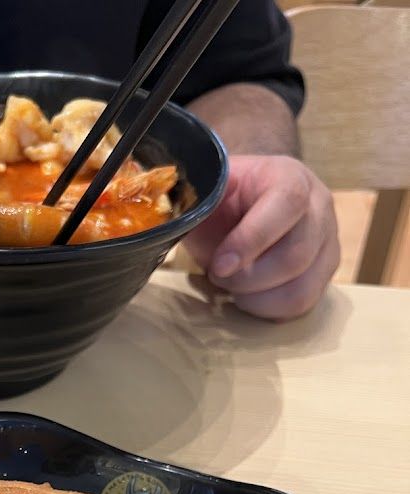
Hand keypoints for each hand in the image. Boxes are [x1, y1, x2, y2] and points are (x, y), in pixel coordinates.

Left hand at [184, 154, 339, 319]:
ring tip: (234, 287)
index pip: (286, 205)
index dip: (250, 240)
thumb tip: (171, 222)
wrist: (248, 203)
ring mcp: (327, 244)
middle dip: (247, 279)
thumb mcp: (209, 192)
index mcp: (290, 177)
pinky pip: (302, 305)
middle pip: (296, 257)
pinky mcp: (324, 275)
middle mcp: (319, 208)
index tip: (219, 266)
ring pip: (302, 289)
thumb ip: (197, 203)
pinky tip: (248, 297)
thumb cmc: (226, 200)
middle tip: (218, 276)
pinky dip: (268, 310)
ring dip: (257, 300)